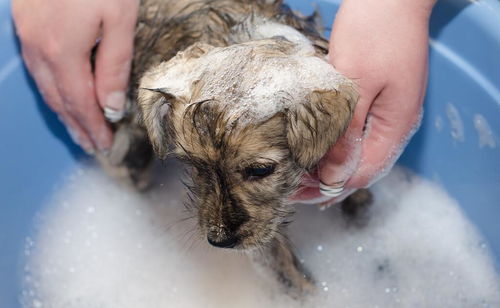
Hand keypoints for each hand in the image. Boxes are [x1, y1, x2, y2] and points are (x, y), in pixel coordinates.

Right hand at [12, 0, 138, 152]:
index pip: (79, 103)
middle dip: (77, 126)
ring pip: (45, 86)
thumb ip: (114, 66)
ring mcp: (27, 36)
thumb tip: (109, 106)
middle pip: (58, 100)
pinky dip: (52, 89)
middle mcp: (39, 48)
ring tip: (79, 129)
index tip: (105, 146)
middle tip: (92, 146)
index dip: (93, 127)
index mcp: (64, 51)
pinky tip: (61, 95)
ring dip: (63, 111)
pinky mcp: (26, 24)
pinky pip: (38, 69)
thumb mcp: (119, 20)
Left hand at [292, 0, 435, 204]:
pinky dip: (334, 144)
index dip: (328, 187)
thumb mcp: (356, 84)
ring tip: (299, 171)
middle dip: (326, 180)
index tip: (296, 191)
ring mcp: (388, 111)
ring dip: (329, 163)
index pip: (361, 174)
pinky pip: (357, 133)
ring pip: (358, 152)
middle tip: (292, 186)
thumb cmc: (374, 32)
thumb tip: (334, 177)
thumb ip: (347, 134)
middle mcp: (394, 124)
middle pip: (361, 167)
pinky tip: (315, 145)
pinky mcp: (378, 98)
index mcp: (394, 126)